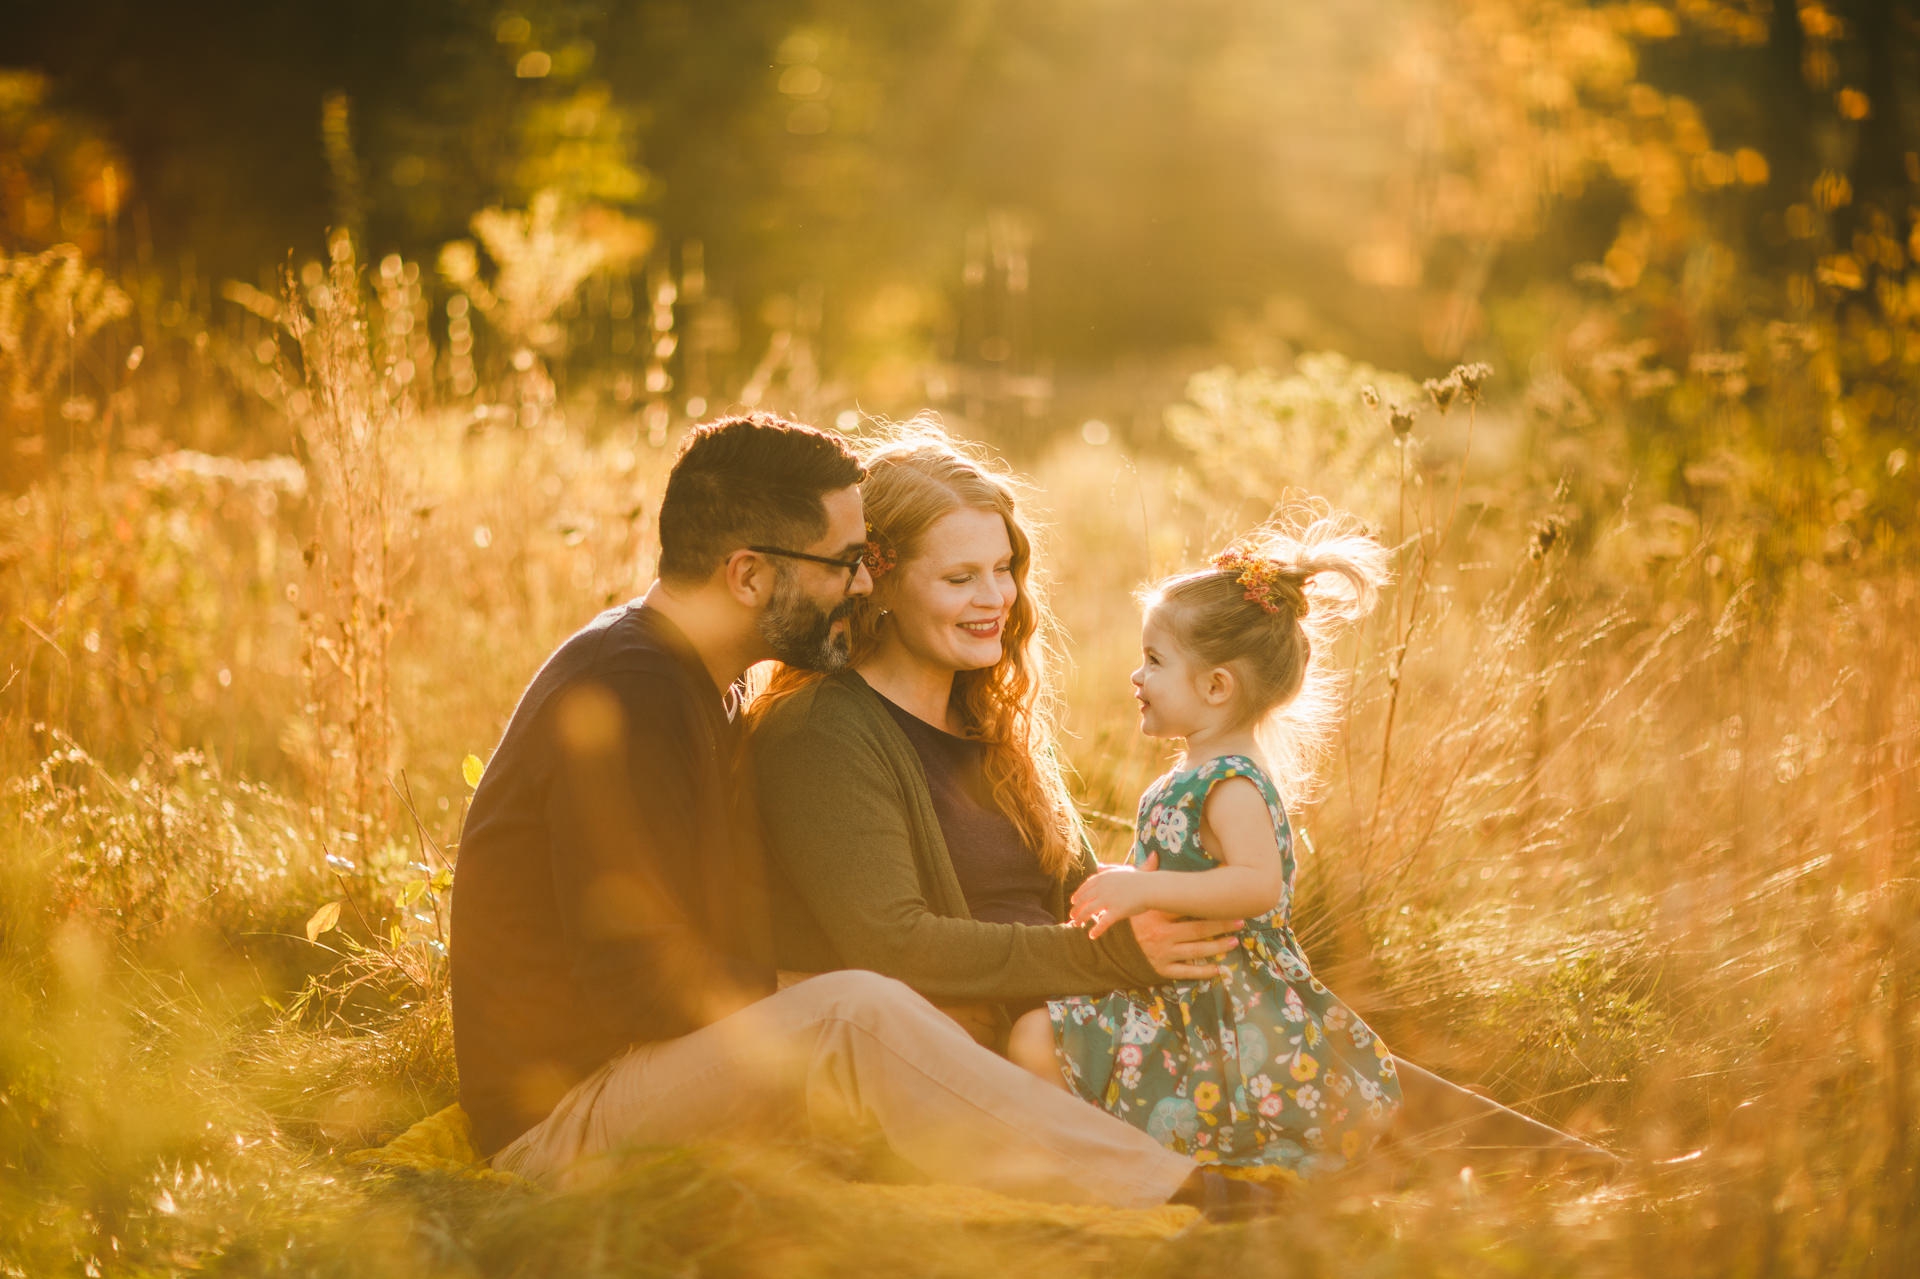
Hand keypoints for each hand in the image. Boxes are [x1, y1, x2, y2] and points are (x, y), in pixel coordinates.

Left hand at [1069, 866, 1152, 938]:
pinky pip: (1103, 923)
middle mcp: (1103, 888)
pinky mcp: (1117, 911)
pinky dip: (1096, 930)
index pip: (1085, 887)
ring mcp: (1109, 900)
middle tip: (1072, 916)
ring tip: (1076, 925)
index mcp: (1103, 878)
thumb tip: (1098, 866)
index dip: (1077, 895)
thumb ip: (1109, 868)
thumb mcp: (1122, 870)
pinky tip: (1091, 935)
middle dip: (1076, 909)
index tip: (1073, 901)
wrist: (1152, 887)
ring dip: (1081, 919)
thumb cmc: (1140, 879)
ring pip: (1089, 911)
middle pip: (1084, 900)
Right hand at [1121, 856, 1240, 978]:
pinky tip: (1218, 969)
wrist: (1106, 952)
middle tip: (1240, 922)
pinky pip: (1185, 972)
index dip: (1208, 906)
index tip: (1227, 901)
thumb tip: (1154, 853)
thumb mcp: (1132, 898)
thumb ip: (1146, 876)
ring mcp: (1162, 954)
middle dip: (1220, 926)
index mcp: (1156, 915)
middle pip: (1197, 930)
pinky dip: (1202, 972)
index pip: (1188, 909)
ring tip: (1234, 942)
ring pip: (1195, 952)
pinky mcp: (1161, 970)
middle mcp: (1161, 934)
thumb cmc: (1124, 921)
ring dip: (1217, 948)